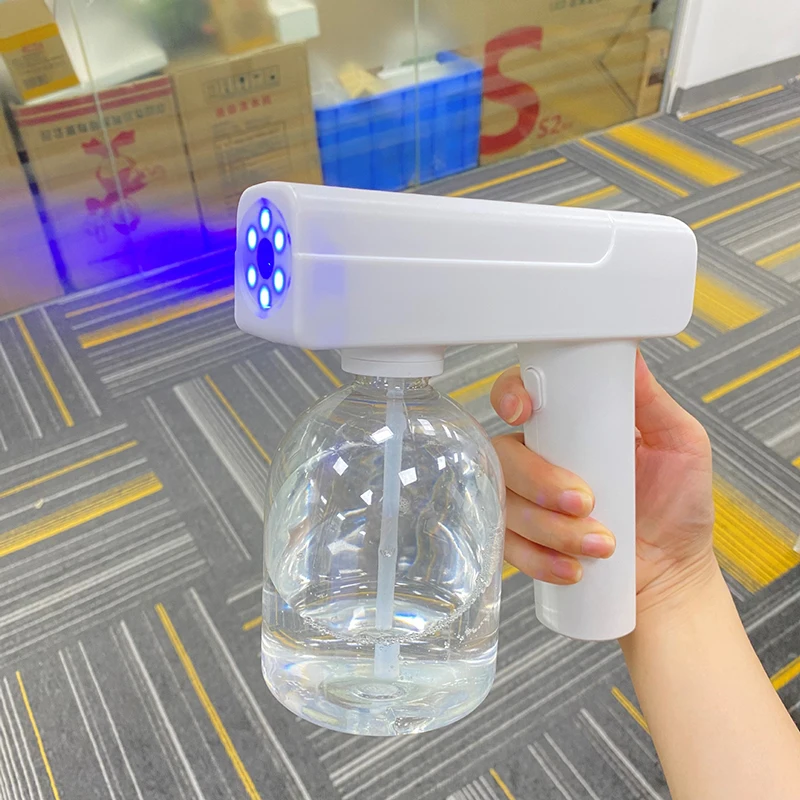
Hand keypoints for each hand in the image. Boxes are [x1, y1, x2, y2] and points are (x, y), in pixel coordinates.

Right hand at [491, 351, 717, 614]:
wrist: (672, 571)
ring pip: (504, 501)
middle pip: (503, 451)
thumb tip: (629, 354)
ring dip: (550, 527)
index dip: (511, 396)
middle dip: (539, 479)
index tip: (523, 412)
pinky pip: (507, 544)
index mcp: (569, 426)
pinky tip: (573, 567)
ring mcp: (526, 499)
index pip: (521, 394)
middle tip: (584, 500)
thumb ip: (651, 400)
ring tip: (600, 544)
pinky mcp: (522, 540)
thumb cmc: (676, 506)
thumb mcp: (679, 443)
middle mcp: (540, 457)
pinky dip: (540, 559)